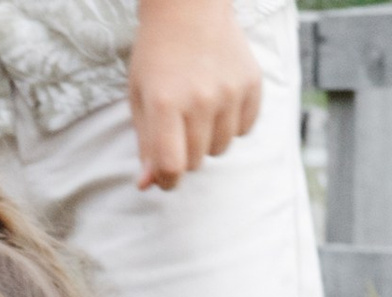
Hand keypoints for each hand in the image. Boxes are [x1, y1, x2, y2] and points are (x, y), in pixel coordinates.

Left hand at [127, 0, 261, 187]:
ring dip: (208, 140)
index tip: (163, 175)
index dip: (166, 180)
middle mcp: (201, 99)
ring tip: (198, 111)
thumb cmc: (157, 56)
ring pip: (220, 149)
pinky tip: (219, 102)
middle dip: (183, 156)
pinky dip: (231, 125)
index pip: (172, 167)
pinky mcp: (252, 83)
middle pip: (195, 162)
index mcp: (166, 104)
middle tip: (177, 129)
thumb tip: (149, 185)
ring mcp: (230, 91)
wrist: (189, 7)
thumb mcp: (139, 98)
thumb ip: (145, 143)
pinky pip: (244, 129)